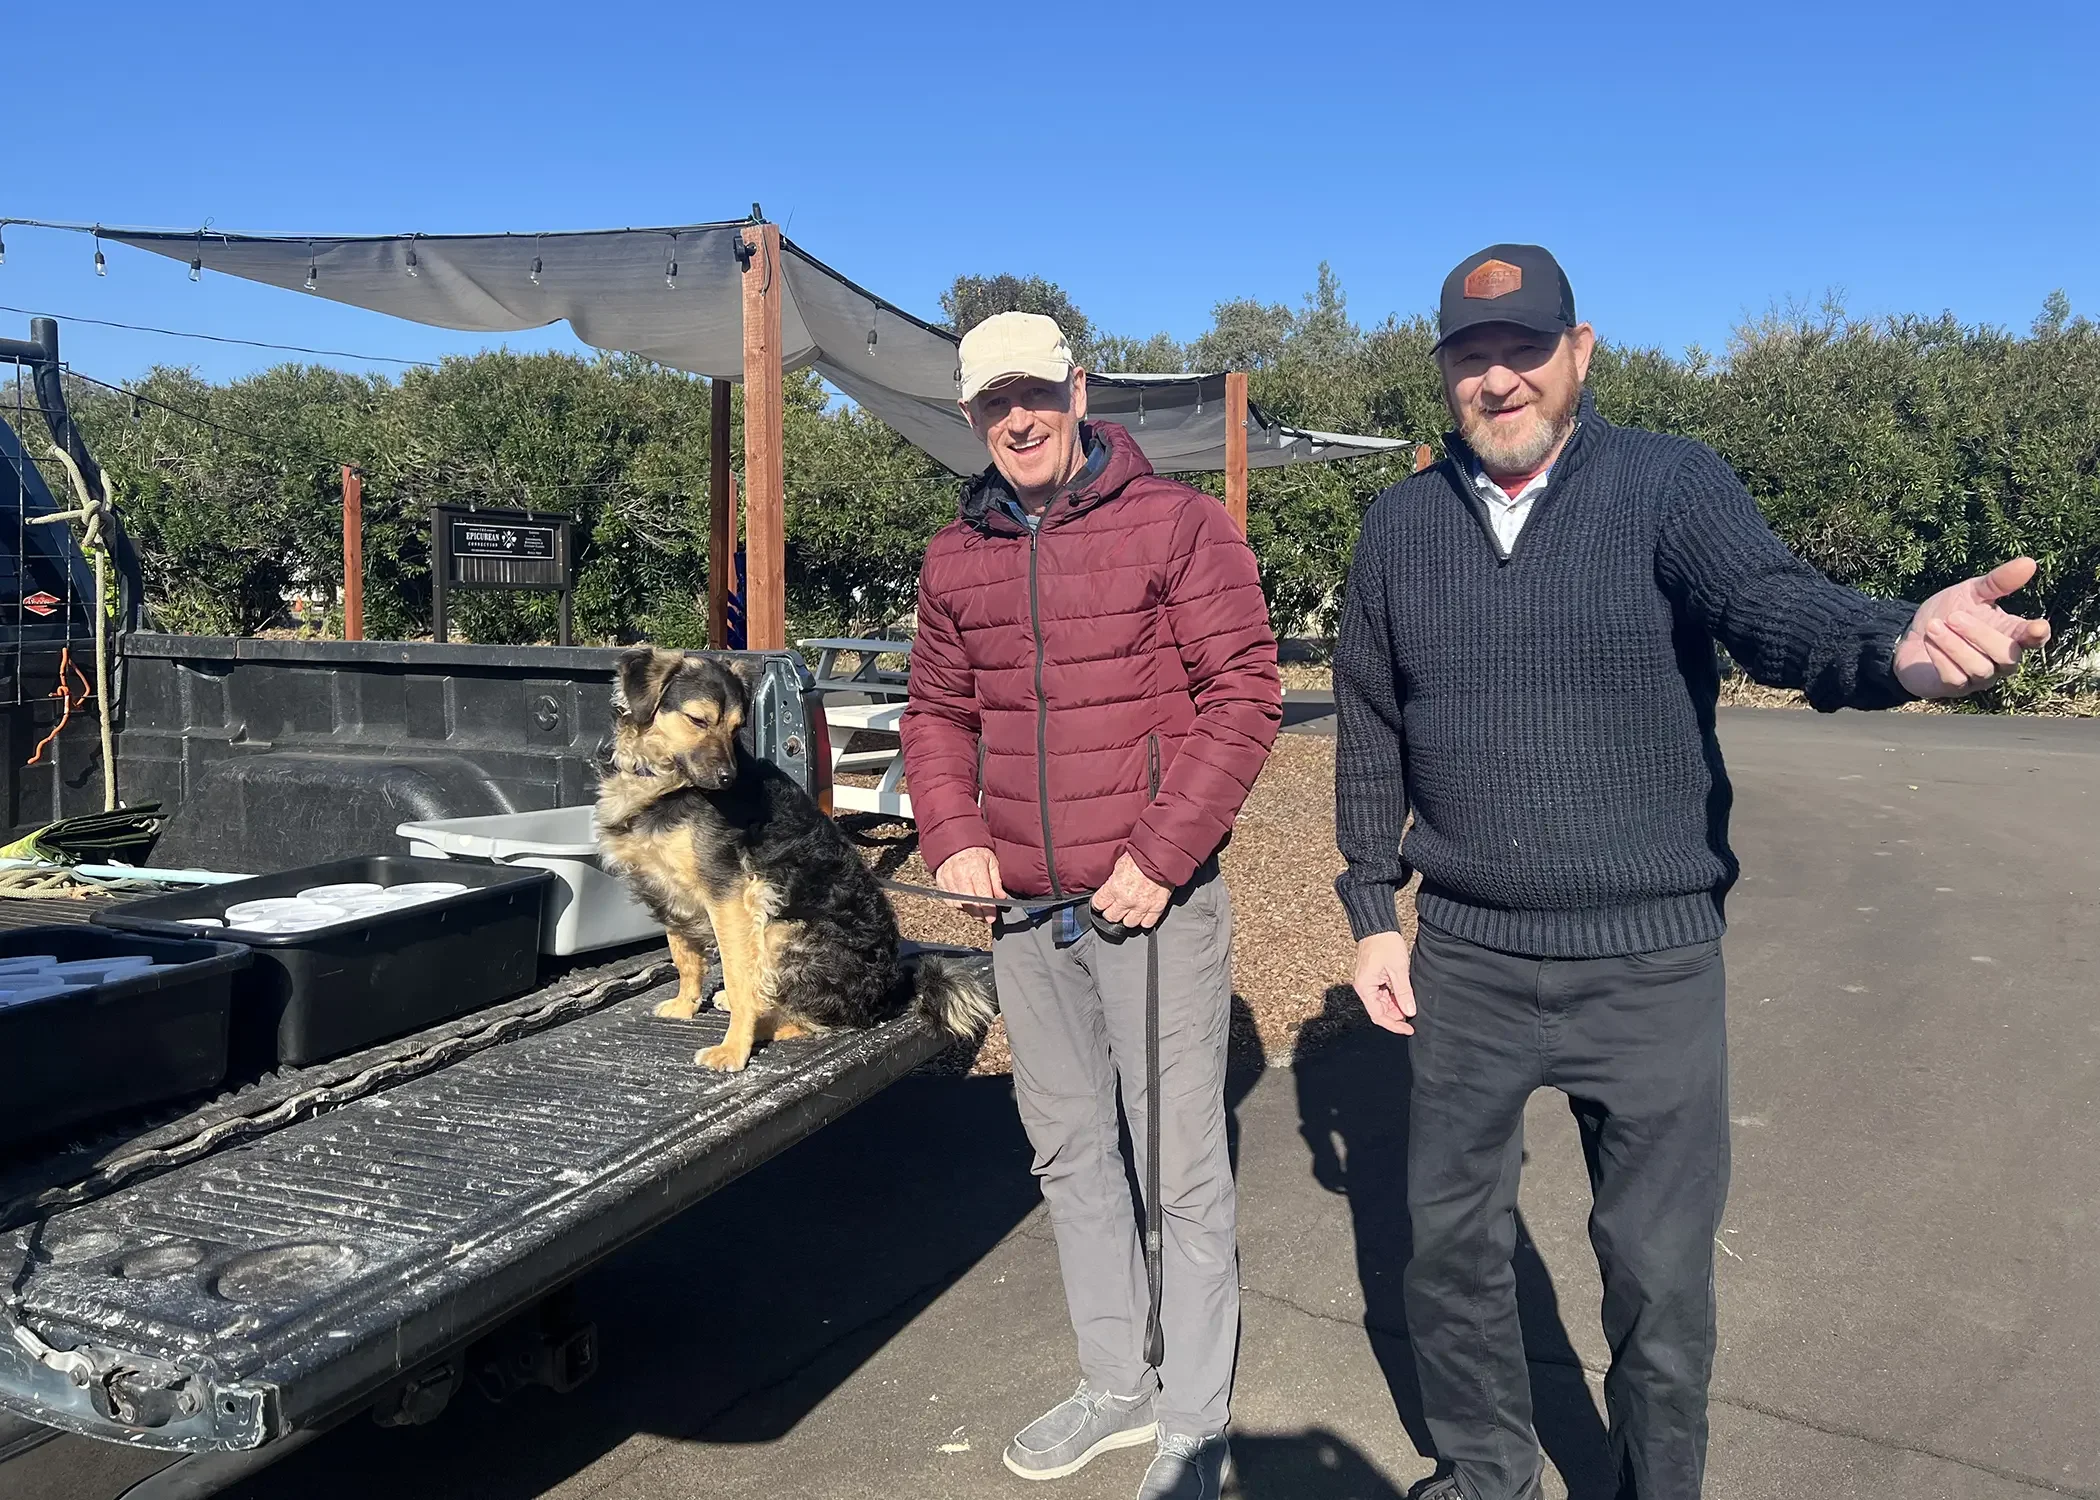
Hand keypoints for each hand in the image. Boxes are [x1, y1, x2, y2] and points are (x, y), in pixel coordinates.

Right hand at [934, 847, 1005, 923]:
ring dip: (969, 911)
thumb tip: (1001, 898)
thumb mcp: (992, 862)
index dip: (988, 909)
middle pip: (970, 903)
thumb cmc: (976, 852)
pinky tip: (966, 903)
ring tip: (977, 910)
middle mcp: (960, 874)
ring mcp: (948, 879)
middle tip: (986, 917)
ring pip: (959, 904)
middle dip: (979, 914)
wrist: (955, 841)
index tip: (992, 918)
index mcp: (976, 868)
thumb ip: (996, 881)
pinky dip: (958, 905)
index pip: (982, 895)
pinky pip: (949, 901)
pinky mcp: (941, 882)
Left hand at [1091, 853, 1171, 929]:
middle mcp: (1126, 900)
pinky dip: (1144, 920)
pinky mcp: (1156, 908)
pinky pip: (1147, 923)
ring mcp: (1142, 906)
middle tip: (1114, 907)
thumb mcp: (1119, 865)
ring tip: (1129, 911)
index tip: (1101, 903)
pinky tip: (1143, 914)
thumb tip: (1109, 888)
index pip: (1099, 904)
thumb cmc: (1141, 856)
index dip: (1099, 903)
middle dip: (1111, 912)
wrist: (1162, 855)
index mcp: (1114, 888)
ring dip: (1128, 917)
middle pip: (1111, 917)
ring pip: (1129, 923)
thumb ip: (1113, 881)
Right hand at [1352, 932, 1416, 1034]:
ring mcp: (1369, 983)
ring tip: (1411, 1003)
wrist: (1378, 926)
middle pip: (1380, 1011)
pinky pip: (1384, 994)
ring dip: (1397, 1006)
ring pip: (1383, 1003)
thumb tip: (1410, 1011)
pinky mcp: (1374, 978)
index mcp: (1365, 988)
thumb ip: (1404, 993)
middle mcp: (1364, 988)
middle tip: (1414, 1015)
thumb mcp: (1398, 970)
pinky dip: (1395, 997)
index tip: (1409, 1029)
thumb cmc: (1385, 944)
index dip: (1394, 1025)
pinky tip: (1405, 995)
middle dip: (1397, 1015)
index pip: (1378, 1016)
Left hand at [1894, 557, 2051, 698]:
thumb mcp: (1971, 593)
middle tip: (1953, 616)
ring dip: (1954, 645)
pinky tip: (1929, 641)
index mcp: (2011, 634)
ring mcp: (1980, 677)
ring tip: (1934, 626)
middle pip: (2006, 655)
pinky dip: (1941, 657)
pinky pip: (1955, 678)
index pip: (2034, 639)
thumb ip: (1998, 582)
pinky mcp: (1955, 687)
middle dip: (1979, 634)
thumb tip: (2028, 562)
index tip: (2037, 626)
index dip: (2037, 635)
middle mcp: (2001, 660)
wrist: (1910, 636)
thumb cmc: (1949, 614)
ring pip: (1980, 668)